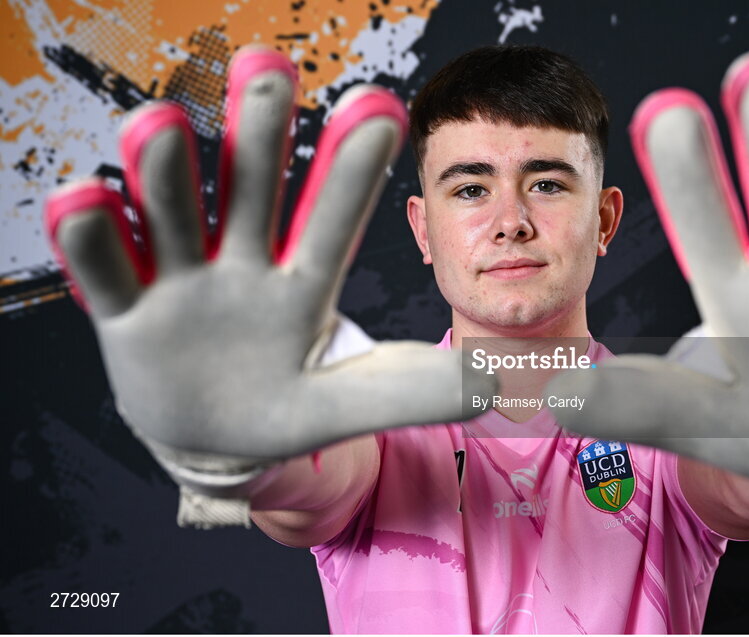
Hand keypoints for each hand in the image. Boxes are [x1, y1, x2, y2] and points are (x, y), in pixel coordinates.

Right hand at [45, 47, 489, 519]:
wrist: (212, 440)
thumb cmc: (286, 407)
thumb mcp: (345, 403)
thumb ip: (410, 389)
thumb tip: (496, 382)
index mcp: (301, 285)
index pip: (331, 222)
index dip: (352, 172)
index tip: (379, 110)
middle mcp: (241, 265)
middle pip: (249, 194)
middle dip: (256, 136)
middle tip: (268, 69)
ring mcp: (180, 283)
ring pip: (172, 216)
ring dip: (166, 173)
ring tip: (159, 124)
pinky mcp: (125, 311)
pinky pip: (103, 270)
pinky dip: (90, 236)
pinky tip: (84, 198)